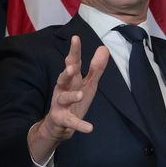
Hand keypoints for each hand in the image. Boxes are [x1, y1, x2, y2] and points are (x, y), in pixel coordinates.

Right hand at [29, 36, 109, 162]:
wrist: (61, 125)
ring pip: (64, 98)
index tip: (75, 38)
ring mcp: (60, 104)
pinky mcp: (62, 119)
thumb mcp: (88, 84)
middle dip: (66, 72)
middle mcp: (63, 89)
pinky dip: (80, 125)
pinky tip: (89, 128)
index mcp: (71, 79)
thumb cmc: (75, 100)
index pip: (73, 62)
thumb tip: (104, 48)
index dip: (74, 51)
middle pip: (64, 78)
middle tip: (71, 67)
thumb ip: (96, 68)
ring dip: (71, 96)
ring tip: (80, 94)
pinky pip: (71, 122)